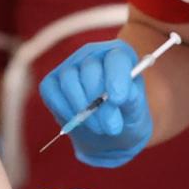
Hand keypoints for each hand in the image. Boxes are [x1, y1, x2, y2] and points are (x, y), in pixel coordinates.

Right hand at [40, 40, 151, 166]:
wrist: (108, 133)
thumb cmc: (126, 116)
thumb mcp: (136, 110)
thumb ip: (131, 100)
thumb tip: (114, 98)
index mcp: (120, 55)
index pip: (116, 58)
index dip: (116, 77)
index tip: (118, 100)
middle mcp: (93, 55)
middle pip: (90, 69)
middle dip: (99, 101)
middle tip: (111, 127)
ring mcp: (70, 66)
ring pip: (69, 79)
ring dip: (82, 109)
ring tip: (98, 127)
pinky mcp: (52, 82)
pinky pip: (51, 92)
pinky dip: (64, 111)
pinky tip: (78, 122)